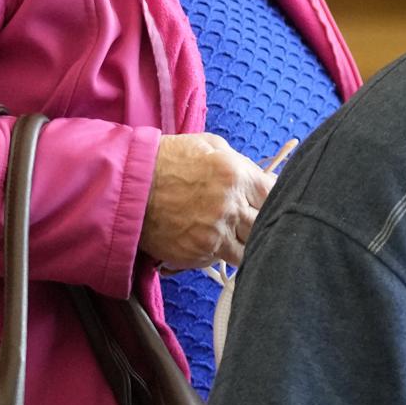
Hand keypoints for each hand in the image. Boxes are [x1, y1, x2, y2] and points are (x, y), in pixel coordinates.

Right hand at [141, 133, 273, 272]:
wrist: (130, 185)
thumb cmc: (169, 159)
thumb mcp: (210, 145)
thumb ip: (241, 163)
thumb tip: (263, 180)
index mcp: (236, 176)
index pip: (275, 195)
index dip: (275, 199)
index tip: (269, 201)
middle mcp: (230, 208)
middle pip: (266, 225)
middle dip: (262, 222)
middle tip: (252, 219)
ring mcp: (215, 235)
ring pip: (249, 250)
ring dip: (247, 243)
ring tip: (236, 234)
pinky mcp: (198, 254)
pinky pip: (223, 259)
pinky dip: (222, 252)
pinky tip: (213, 240)